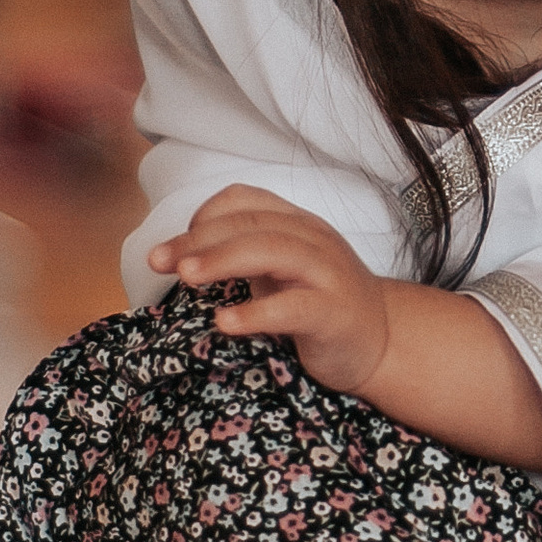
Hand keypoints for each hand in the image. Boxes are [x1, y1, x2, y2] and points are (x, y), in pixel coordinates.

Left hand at [147, 188, 392, 396]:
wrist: (381, 341)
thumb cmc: (319, 304)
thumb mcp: (280, 270)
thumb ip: (242, 255)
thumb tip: (178, 256)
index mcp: (296, 224)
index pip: (245, 200)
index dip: (203, 216)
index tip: (171, 247)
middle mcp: (313, 240)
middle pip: (251, 223)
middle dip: (199, 239)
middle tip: (159, 261)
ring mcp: (328, 274)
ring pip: (273, 251)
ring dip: (223, 260)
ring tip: (186, 277)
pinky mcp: (335, 313)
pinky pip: (294, 306)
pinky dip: (256, 312)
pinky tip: (225, 321)